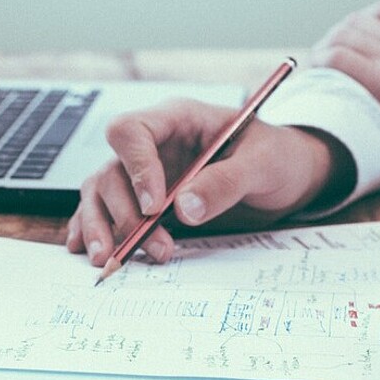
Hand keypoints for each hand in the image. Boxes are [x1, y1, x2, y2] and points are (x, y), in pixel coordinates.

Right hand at [67, 99, 352, 265]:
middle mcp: (154, 145)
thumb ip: (226, 182)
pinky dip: (95, 230)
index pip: (132, 131)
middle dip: (125, 213)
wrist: (288, 176)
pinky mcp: (145, 200)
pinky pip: (107, 211)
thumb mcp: (263, 164)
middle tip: (153, 246)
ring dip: (102, 227)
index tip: (155, 206)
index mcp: (178, 119)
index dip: (136, 168)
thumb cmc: (278, 157)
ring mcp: (145, 173)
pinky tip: (91, 250)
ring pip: (101, 193)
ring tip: (109, 260)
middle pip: (111, 170)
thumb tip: (184, 209)